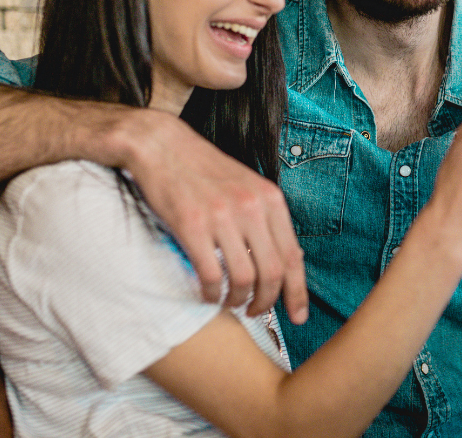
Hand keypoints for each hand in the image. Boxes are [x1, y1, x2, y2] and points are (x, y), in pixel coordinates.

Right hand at [114, 109, 307, 320]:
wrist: (163, 146)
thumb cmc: (205, 170)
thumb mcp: (248, 186)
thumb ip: (266, 219)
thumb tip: (283, 260)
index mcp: (270, 199)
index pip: (293, 256)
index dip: (298, 292)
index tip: (298, 316)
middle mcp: (251, 207)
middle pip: (273, 272)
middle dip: (267, 302)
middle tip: (255, 312)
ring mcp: (222, 216)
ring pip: (244, 278)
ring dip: (238, 301)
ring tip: (231, 303)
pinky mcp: (191, 225)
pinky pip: (210, 274)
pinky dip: (211, 293)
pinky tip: (207, 294)